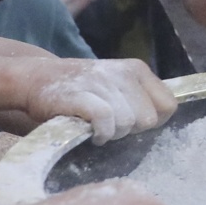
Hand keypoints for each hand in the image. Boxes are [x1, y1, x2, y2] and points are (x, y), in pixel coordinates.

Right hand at [24, 58, 177, 143]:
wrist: (36, 79)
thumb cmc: (83, 91)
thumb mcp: (118, 86)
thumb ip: (141, 99)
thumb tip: (162, 121)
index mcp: (137, 70)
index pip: (168, 105)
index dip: (154, 121)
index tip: (132, 122)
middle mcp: (124, 73)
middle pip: (148, 120)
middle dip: (131, 130)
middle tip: (109, 124)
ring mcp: (102, 83)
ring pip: (127, 124)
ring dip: (111, 133)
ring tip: (95, 125)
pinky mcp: (82, 96)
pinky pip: (106, 123)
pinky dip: (100, 134)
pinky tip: (90, 132)